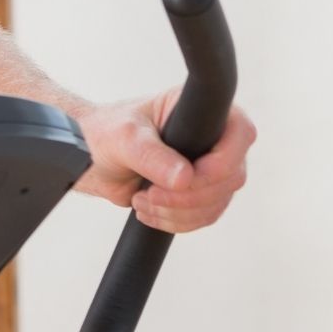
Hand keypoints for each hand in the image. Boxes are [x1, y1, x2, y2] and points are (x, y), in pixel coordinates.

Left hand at [73, 88, 256, 232]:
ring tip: (143, 200)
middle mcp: (213, 139)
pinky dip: (176, 221)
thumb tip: (184, 178)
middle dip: (189, 195)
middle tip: (152, 193)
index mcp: (202, 110)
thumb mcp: (125, 137)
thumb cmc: (108, 133)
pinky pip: (204, 217)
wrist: (93, 158)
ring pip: (217, 202)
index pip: (239, 134)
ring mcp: (209, 168)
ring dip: (178, 211)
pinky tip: (149, 211)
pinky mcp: (199, 193)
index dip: (221, 162)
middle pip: (231, 177)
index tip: (187, 177)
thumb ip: (152, 156)